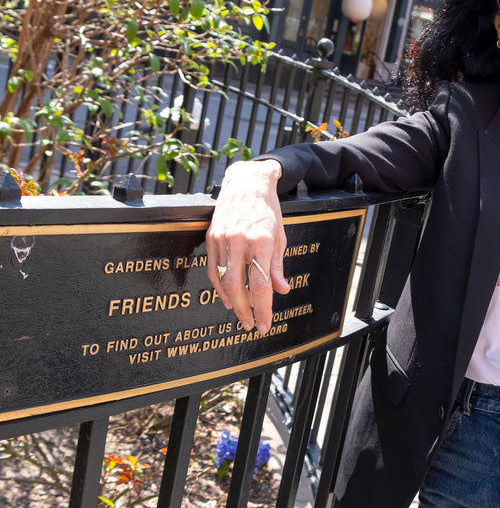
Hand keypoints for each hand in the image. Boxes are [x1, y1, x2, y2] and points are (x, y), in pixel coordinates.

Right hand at [205, 159, 290, 331]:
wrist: (247, 182)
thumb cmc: (268, 210)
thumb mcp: (280, 236)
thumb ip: (278, 266)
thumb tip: (281, 290)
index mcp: (262, 242)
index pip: (261, 285)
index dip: (263, 309)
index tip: (265, 324)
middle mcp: (240, 241)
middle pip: (238, 288)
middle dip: (245, 311)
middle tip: (252, 325)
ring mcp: (223, 239)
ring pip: (223, 281)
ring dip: (231, 302)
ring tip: (241, 315)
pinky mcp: (211, 237)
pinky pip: (213, 269)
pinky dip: (218, 287)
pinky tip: (226, 298)